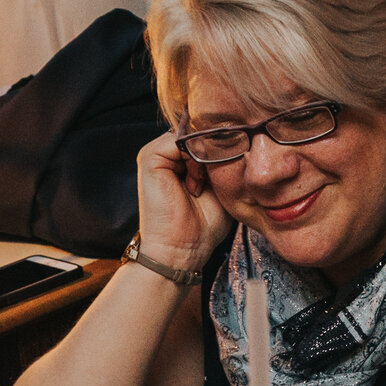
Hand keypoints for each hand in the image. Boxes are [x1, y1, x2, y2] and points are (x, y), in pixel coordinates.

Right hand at [134, 130, 232, 272]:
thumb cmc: (203, 227)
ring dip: (204, 156)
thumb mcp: (222, 188)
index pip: (206, 137)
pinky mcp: (149, 158)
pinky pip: (178, 140)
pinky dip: (193, 157)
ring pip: (190, 136)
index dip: (224, 147)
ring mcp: (155, 154)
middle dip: (215, 151)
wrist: (181, 251)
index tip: (235, 167)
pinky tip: (196, 181)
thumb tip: (236, 138)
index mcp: (181, 161)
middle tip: (217, 181)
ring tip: (202, 186)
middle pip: (198, 134)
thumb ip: (224, 163)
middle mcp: (167, 154)